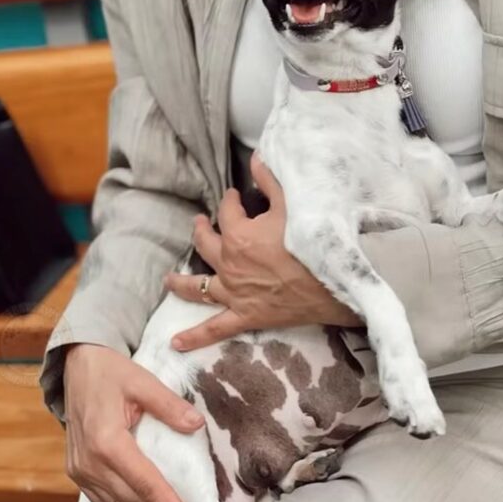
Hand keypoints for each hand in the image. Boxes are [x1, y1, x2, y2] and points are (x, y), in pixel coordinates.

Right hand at [64, 343, 203, 501]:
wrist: (77, 365)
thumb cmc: (110, 372)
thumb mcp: (143, 381)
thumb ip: (170, 405)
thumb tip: (197, 425)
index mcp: (107, 439)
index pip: (146, 483)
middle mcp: (89, 460)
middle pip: (131, 499)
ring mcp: (79, 468)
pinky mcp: (75, 470)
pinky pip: (101, 498)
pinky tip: (142, 499)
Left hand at [166, 155, 360, 350]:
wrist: (333, 284)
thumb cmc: (314, 242)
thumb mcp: (294, 204)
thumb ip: (271, 180)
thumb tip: (256, 158)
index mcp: (239, 235)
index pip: (226, 211)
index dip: (229, 200)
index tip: (234, 196)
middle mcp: (229, 264)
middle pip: (205, 244)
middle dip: (201, 231)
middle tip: (201, 223)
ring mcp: (234, 292)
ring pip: (199, 286)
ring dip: (181, 282)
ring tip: (168, 280)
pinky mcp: (244, 315)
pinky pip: (215, 327)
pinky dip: (195, 336)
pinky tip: (175, 343)